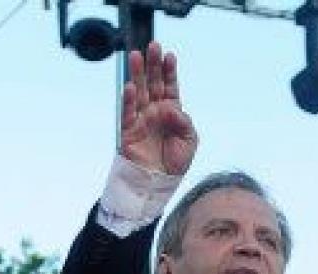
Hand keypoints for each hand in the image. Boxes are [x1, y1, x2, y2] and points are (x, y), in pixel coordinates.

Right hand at [120, 42, 196, 175]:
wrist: (158, 184)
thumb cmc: (175, 163)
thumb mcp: (190, 141)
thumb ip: (184, 122)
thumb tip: (172, 108)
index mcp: (171, 112)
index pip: (169, 86)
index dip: (169, 71)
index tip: (170, 55)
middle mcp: (155, 111)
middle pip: (153, 83)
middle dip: (153, 65)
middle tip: (153, 46)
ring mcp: (141, 119)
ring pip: (139, 91)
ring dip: (137, 74)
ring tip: (137, 56)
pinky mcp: (129, 130)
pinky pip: (128, 112)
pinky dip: (129, 99)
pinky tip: (130, 86)